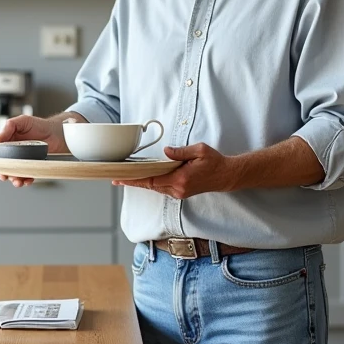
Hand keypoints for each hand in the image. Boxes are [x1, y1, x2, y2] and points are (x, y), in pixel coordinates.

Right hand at [0, 115, 66, 187]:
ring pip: (15, 174)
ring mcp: (25, 161)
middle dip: (3, 173)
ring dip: (14, 179)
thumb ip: (9, 127)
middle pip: (4, 167)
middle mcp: (15, 154)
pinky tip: (28, 180)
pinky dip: (26, 180)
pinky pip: (28, 176)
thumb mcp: (22, 121)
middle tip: (4, 176)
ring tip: (17, 181)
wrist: (58, 132)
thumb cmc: (40, 125)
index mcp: (9, 143)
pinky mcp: (34, 167)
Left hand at [112, 143, 237, 199]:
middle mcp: (178, 189)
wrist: (227, 176)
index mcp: (181, 178)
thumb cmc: (215, 162)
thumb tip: (166, 151)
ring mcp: (179, 192)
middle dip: (133, 183)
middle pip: (150, 186)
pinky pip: (162, 188)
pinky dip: (151, 184)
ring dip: (141, 184)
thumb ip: (180, 152)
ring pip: (155, 188)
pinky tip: (143, 180)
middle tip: (116, 180)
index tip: (122, 178)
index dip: (136, 179)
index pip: (153, 180)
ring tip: (125, 179)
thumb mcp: (199, 151)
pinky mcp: (181, 193)